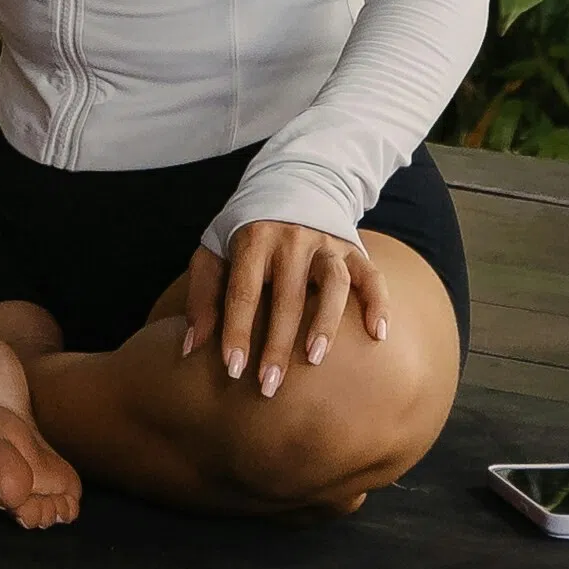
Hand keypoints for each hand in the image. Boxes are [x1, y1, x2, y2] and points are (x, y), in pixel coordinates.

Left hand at [164, 219, 385, 401]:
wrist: (292, 182)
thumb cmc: (246, 231)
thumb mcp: (213, 251)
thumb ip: (202, 296)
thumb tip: (191, 348)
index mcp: (253, 239)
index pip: (244, 292)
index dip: (237, 332)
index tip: (233, 370)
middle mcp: (292, 239)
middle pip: (286, 297)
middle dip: (277, 345)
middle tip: (269, 386)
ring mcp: (326, 243)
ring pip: (332, 284)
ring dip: (325, 323)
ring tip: (315, 359)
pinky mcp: (354, 248)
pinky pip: (371, 276)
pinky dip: (378, 303)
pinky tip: (377, 335)